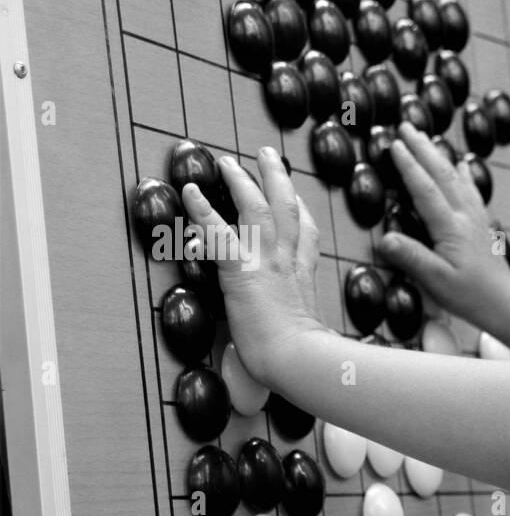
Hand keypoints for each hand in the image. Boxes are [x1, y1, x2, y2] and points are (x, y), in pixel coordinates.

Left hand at [181, 147, 325, 386]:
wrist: (299, 360)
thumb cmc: (306, 360)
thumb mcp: (310, 338)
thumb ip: (302, 330)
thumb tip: (302, 345)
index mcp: (304, 277)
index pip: (306, 237)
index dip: (302, 213)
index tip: (296, 197)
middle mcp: (289, 262)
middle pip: (288, 209)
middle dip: (277, 179)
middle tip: (266, 155)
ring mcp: (266, 262)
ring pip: (257, 208)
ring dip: (243, 180)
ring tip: (229, 161)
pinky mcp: (241, 270)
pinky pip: (218, 232)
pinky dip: (203, 209)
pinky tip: (191, 190)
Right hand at [378, 122, 509, 328]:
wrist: (506, 302)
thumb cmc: (470, 295)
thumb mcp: (436, 281)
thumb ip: (411, 258)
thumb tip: (385, 239)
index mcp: (451, 227)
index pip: (426, 189)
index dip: (410, 166)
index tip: (396, 144)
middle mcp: (466, 216)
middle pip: (442, 174)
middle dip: (423, 148)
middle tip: (406, 126)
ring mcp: (477, 218)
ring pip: (457, 178)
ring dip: (439, 155)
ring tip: (426, 137)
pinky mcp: (483, 224)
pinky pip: (470, 189)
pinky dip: (461, 172)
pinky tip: (459, 165)